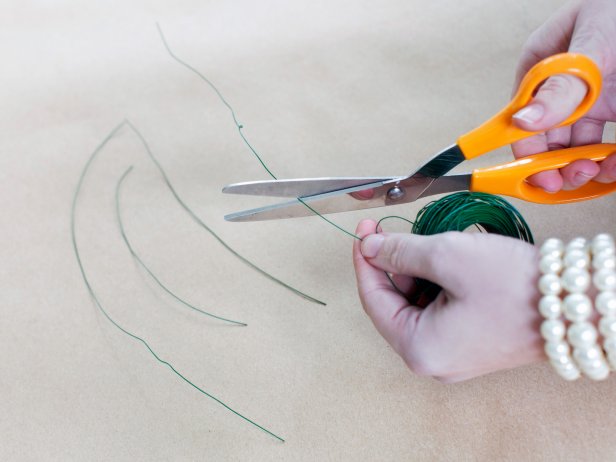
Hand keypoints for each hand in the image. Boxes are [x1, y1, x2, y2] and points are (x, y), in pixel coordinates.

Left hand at [353, 220, 545, 382]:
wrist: (579, 303)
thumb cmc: (517, 286)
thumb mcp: (448, 256)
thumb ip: (401, 251)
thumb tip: (371, 247)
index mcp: (419, 349)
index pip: (373, 299)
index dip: (365, 261)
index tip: (365, 232)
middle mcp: (432, 360)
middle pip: (394, 303)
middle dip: (391, 264)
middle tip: (390, 230)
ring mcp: (453, 354)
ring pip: (417, 305)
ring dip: (416, 271)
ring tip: (431, 244)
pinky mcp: (471, 343)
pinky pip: (439, 310)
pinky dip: (436, 283)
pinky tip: (447, 261)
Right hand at [512, 0, 615, 191]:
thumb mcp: (591, 46)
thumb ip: (561, 86)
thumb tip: (524, 121)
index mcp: (540, 71)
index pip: (522, 120)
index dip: (525, 151)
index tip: (538, 177)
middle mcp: (561, 92)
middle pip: (547, 142)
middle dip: (557, 166)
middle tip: (572, 176)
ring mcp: (589, 102)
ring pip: (576, 149)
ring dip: (583, 167)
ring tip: (600, 170)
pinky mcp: (613, 109)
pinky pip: (606, 147)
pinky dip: (610, 163)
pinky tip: (615, 165)